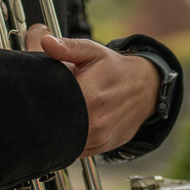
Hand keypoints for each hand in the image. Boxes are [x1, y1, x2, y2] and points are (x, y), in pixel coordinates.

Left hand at [26, 25, 159, 156]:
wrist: (147, 88)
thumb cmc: (117, 70)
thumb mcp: (93, 52)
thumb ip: (67, 47)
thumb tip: (45, 41)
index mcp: (90, 97)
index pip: (52, 105)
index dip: (43, 98)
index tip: (44, 91)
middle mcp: (96, 123)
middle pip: (55, 124)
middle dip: (49, 113)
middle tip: (56, 99)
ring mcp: (99, 138)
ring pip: (65, 140)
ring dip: (60, 127)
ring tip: (67, 109)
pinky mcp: (101, 147)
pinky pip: (76, 149)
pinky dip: (71, 137)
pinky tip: (76, 121)